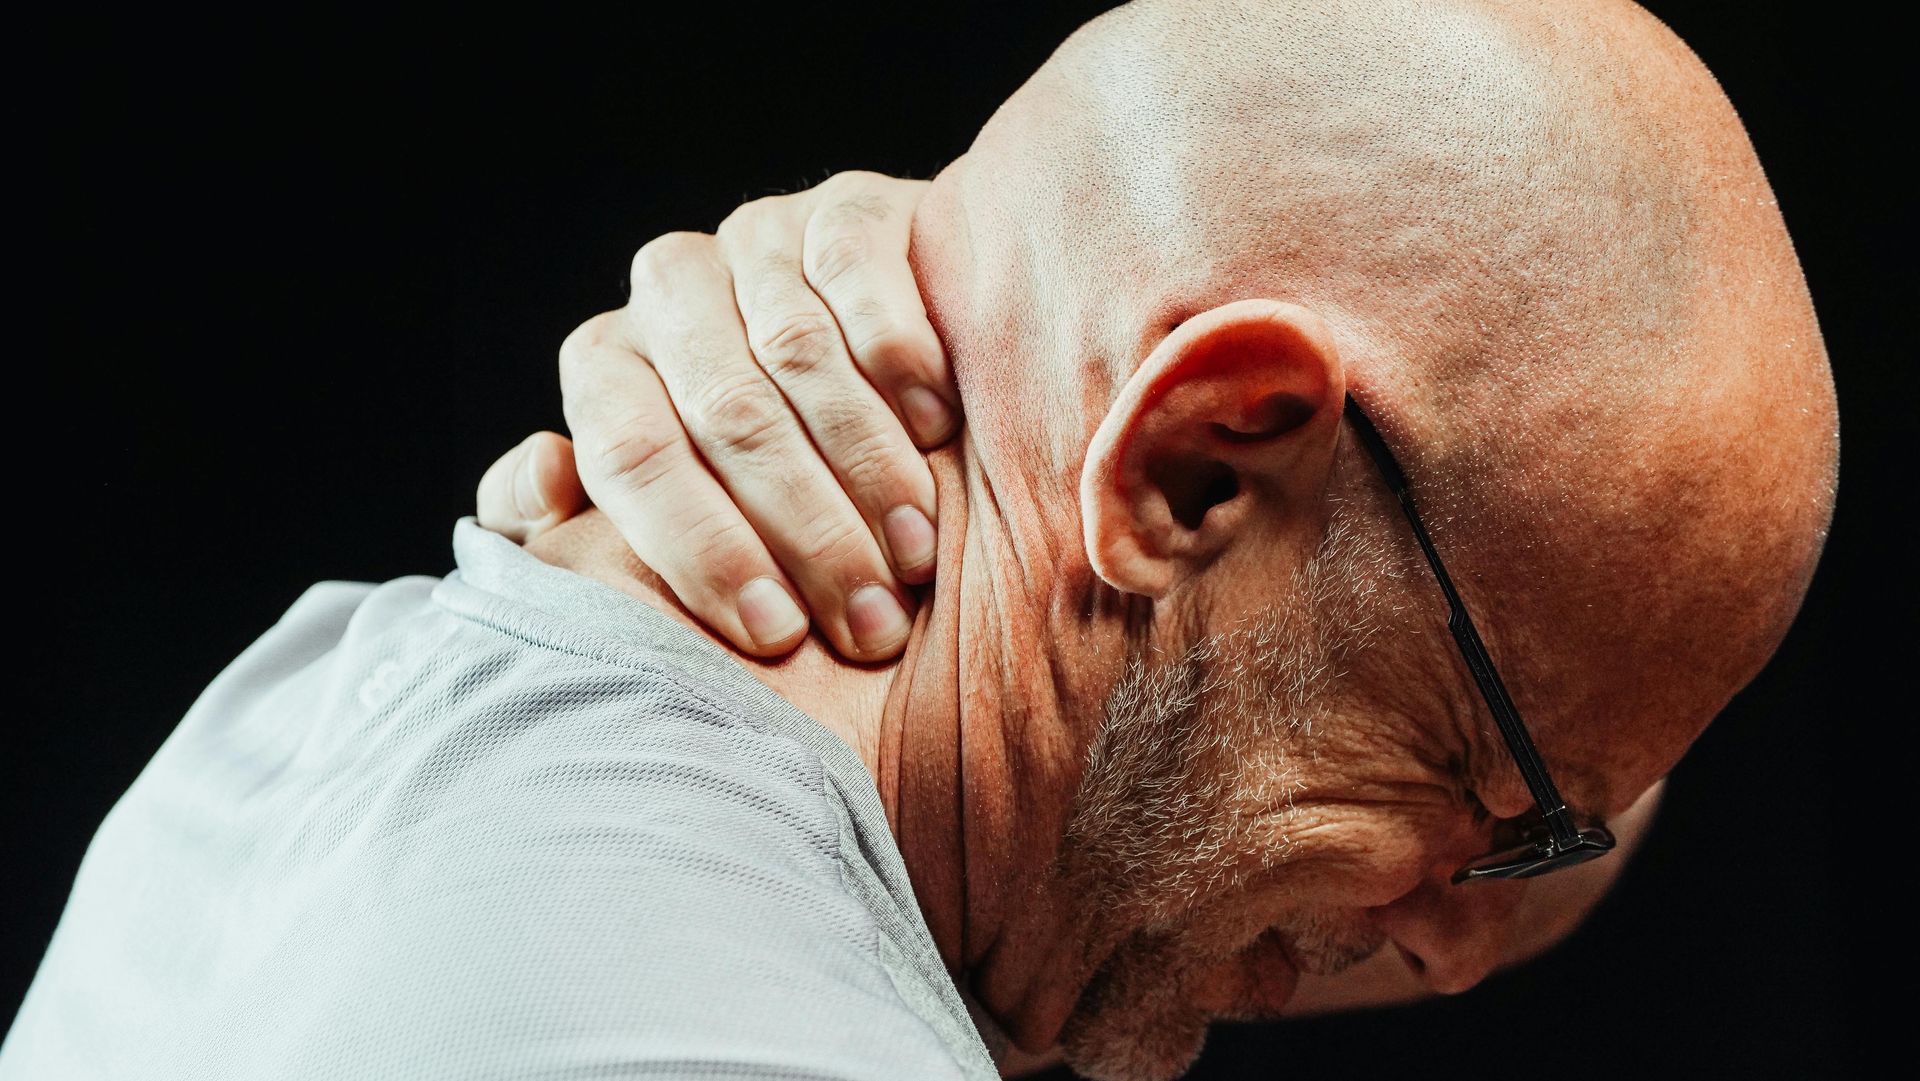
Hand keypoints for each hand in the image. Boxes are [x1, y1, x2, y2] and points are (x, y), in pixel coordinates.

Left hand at [477, 171, 957, 661]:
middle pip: (725, 413)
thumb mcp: (655, 521)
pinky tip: (935, 428)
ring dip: (864, 464)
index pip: (630, 451)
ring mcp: (756, 242)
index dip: (700, 548)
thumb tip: (544, 470)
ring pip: (796, 350)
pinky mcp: (845, 208)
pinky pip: (855, 268)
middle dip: (805, 532)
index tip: (774, 633)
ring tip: (915, 553)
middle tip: (868, 621)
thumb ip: (560, 524)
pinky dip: (897, 355)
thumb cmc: (758, 492)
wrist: (886, 388)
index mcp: (607, 366)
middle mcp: (669, 292)